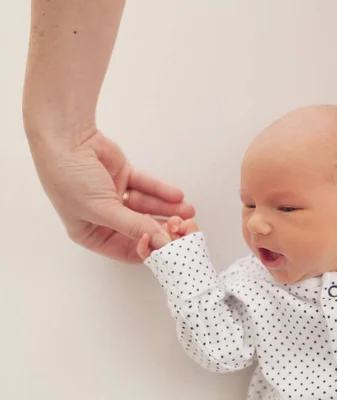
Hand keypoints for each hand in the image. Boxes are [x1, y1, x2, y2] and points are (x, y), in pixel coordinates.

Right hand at [28, 129, 194, 262]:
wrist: (66, 137)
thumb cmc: (69, 177)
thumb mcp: (101, 208)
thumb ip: (133, 225)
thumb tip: (161, 242)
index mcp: (90, 233)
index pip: (126, 250)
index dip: (148, 249)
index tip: (169, 247)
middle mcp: (103, 217)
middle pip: (140, 228)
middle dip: (163, 228)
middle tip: (184, 229)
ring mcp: (115, 196)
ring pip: (147, 207)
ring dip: (168, 209)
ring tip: (188, 211)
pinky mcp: (125, 177)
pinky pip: (148, 187)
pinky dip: (162, 191)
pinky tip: (178, 196)